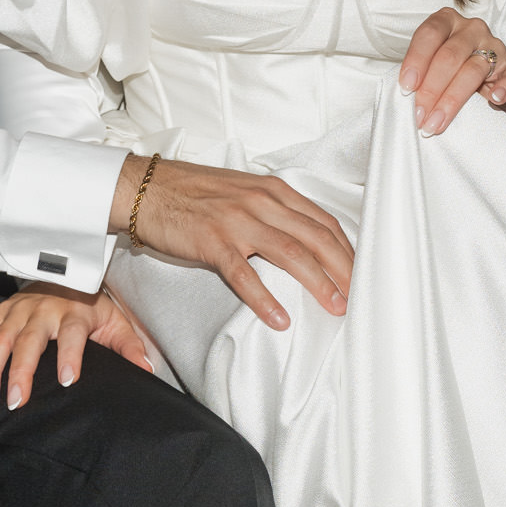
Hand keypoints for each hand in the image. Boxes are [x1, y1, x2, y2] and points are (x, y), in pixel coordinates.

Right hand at [0, 285, 158, 409]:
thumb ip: (129, 346)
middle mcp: (44, 308)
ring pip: (1, 337)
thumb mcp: (115, 321)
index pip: (73, 334)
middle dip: (21, 371)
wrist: (67, 269)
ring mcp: (20, 308)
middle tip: (14, 400)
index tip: (68, 380)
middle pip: (30, 340)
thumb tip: (146, 370)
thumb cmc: (92, 304)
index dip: (70, 356)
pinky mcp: (3, 310)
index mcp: (75, 311)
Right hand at [113, 153, 352, 329]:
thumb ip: (274, 211)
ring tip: (334, 307)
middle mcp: (262, 202)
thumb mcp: (243, 191)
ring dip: (318, 283)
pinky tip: (280, 319)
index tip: (360, 275)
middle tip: (358, 297)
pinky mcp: (212, 241)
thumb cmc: (193, 192)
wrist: (145, 188)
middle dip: (344, 270)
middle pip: (317, 237)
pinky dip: (265, 298)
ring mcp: (237, 221)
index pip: (323, 221)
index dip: (347, 250)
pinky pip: (244, 275)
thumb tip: (303, 238)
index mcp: (273, 190)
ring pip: (291, 253)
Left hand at [400, 7, 505, 135]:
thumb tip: (407, 93)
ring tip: (438, 121)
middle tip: (420, 115)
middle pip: (449, 56)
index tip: (406, 88)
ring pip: (473, 70)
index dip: (416, 60)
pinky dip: (505, 87)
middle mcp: (471, 29)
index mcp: (447, 20)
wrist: (476, 77)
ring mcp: (493, 46)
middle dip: (431, 89)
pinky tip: (495, 99)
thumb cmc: (444, 67)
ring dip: (453, 99)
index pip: (429, 34)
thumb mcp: (429, 60)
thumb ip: (420, 70)